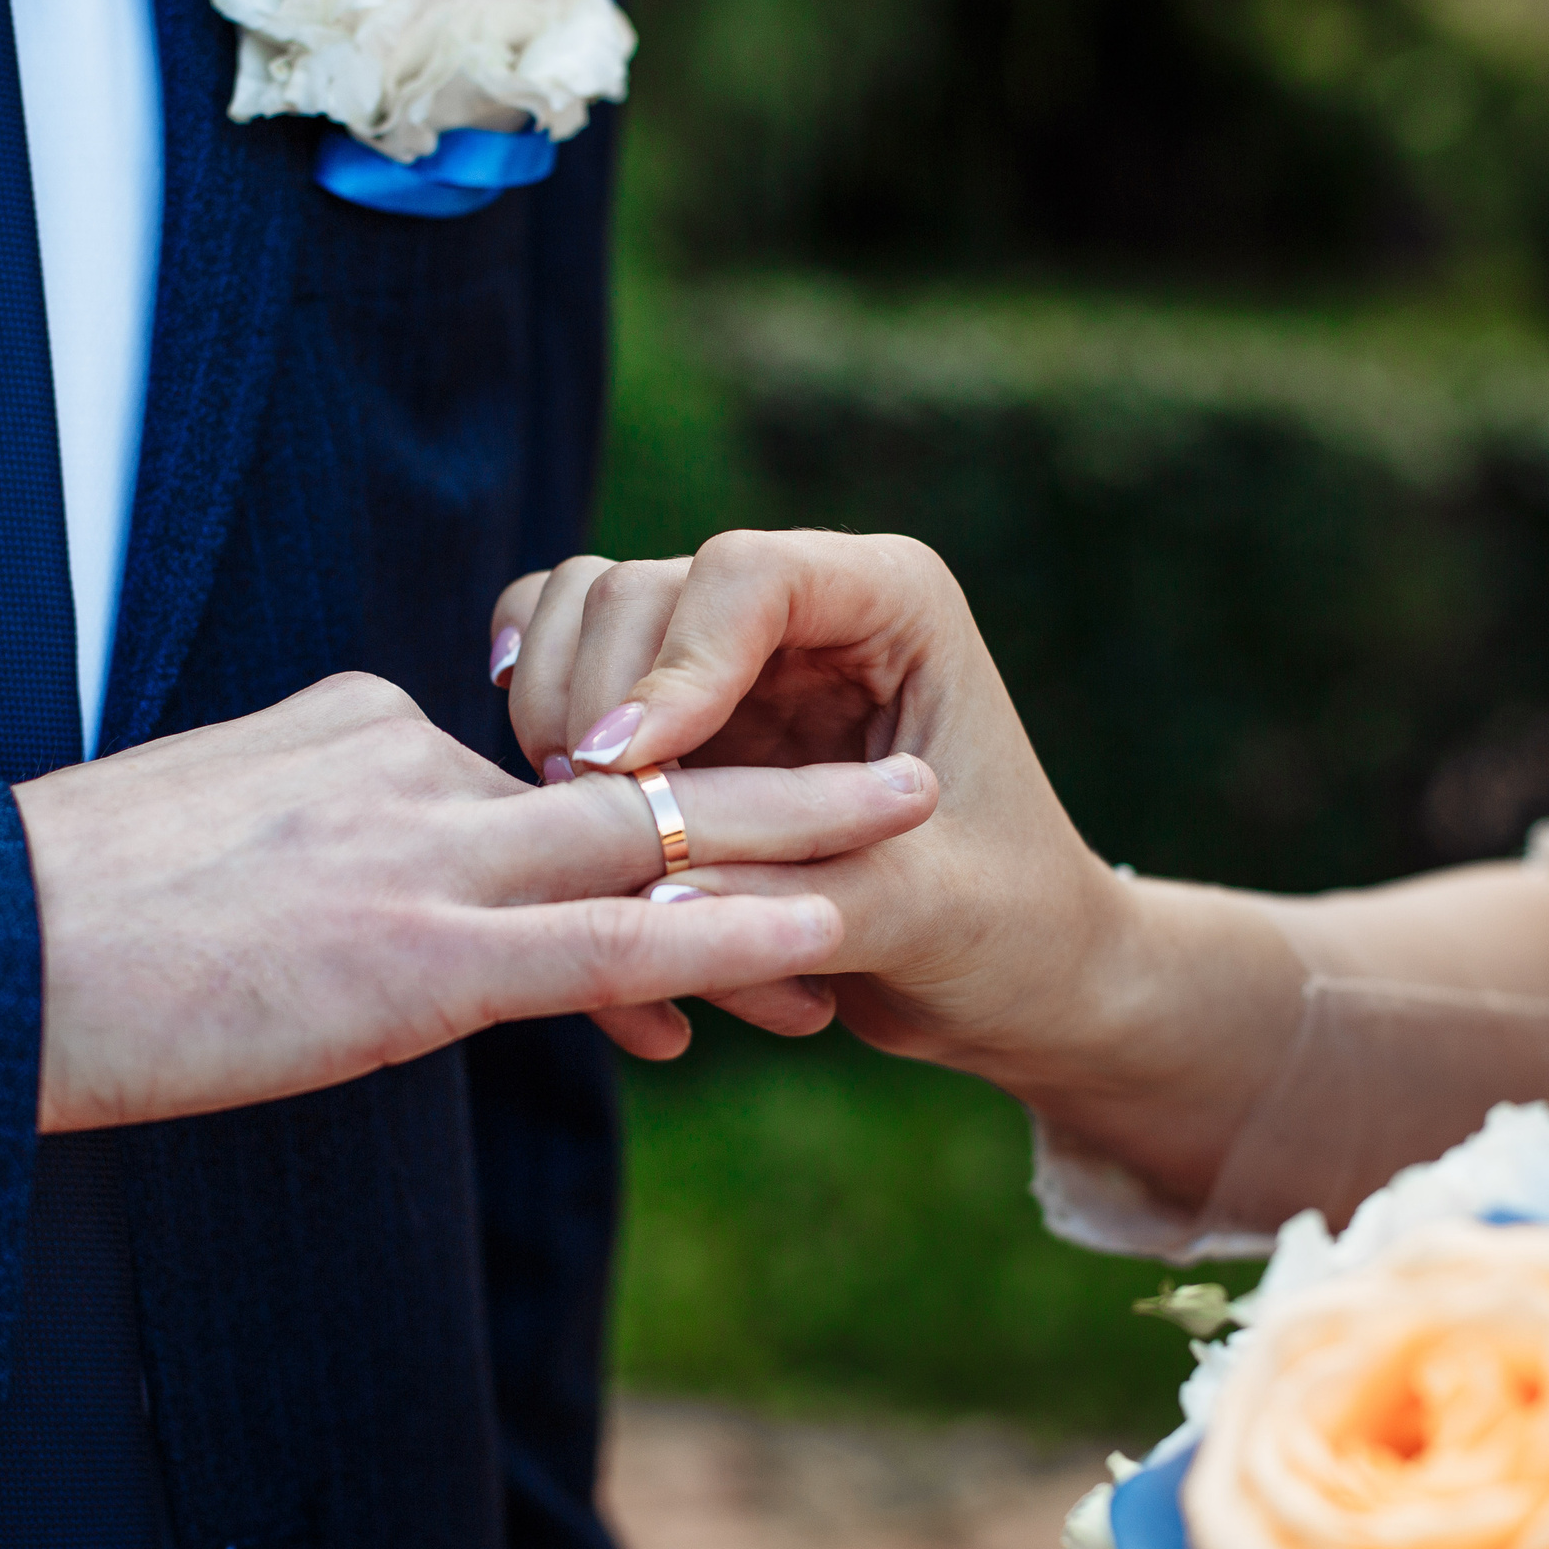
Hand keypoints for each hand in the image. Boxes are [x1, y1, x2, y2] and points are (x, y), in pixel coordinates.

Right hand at [15, 669, 937, 1131]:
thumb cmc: (59, 909)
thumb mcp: (209, 823)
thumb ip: (316, 811)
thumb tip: (364, 854)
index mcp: (363, 730)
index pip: (540, 776)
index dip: (644, 813)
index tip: (707, 844)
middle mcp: (413, 769)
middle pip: (633, 775)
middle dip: (777, 779)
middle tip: (902, 773)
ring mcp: (422, 860)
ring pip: (648, 844)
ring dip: (789, 846)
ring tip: (914, 838)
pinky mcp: (417, 958)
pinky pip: (604, 943)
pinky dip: (720, 935)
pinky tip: (821, 935)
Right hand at [490, 532, 1147, 1090]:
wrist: (1011, 973)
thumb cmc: (1012, 929)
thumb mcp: (928, 915)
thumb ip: (798, 892)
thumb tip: (652, 892)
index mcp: (891, 601)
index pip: (745, 574)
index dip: (671, 667)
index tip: (624, 773)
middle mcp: (801, 604)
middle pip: (634, 593)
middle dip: (593, 711)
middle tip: (590, 835)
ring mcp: (727, 650)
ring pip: (574, 621)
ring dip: (550, 724)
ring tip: (584, 841)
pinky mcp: (675, 711)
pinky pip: (558, 676)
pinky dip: (536, 736)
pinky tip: (555, 818)